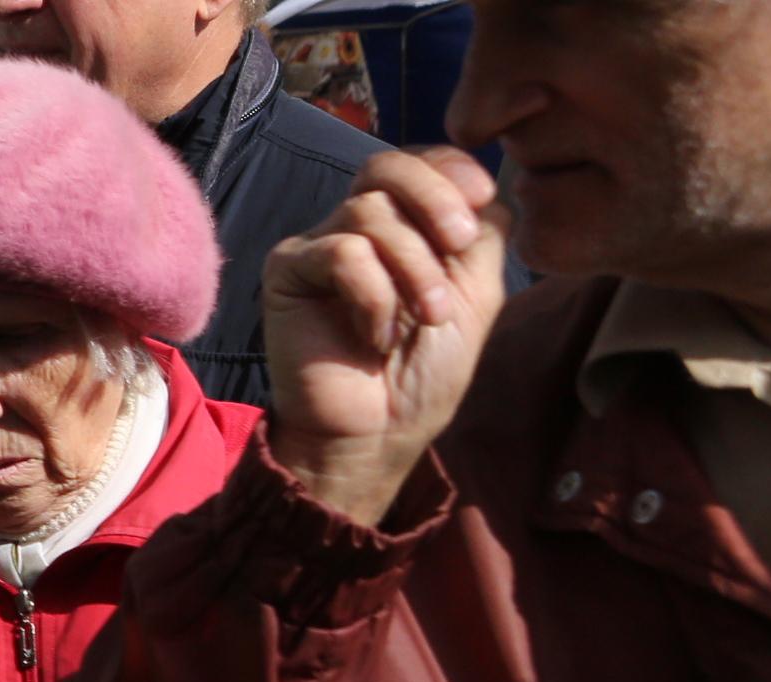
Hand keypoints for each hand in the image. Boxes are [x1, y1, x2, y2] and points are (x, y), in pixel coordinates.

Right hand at [263, 147, 509, 525]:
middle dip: (434, 197)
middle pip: (386, 165)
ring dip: (413, 267)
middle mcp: (356, 226)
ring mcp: (318, 246)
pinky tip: (373, 336)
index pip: (419, 161)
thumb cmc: (426, 370)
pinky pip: (340, 253)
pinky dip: (373, 296)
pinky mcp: (287, 272)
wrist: (379, 431)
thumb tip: (480, 184)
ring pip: (368, 212)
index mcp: (403, 224)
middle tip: (459, 244)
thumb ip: (482, 233)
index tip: (483, 201)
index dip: (452, 169)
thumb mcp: (477, 293)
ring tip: (424, 318)